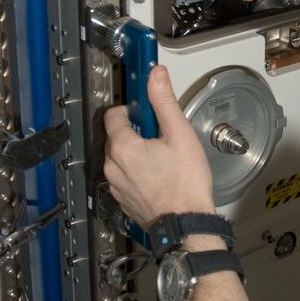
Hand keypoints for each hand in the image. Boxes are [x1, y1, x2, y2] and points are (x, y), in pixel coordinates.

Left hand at [103, 65, 214, 225]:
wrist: (187, 224)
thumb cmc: (185, 183)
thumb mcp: (179, 134)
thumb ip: (164, 102)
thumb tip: (156, 76)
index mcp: (122, 147)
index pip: (113, 114)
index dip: (130, 109)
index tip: (145, 110)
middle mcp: (112, 167)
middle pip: (116, 136)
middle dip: (134, 131)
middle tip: (160, 135)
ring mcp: (116, 186)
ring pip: (119, 158)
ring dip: (135, 153)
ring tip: (162, 157)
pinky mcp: (123, 200)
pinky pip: (124, 177)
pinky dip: (136, 172)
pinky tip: (158, 175)